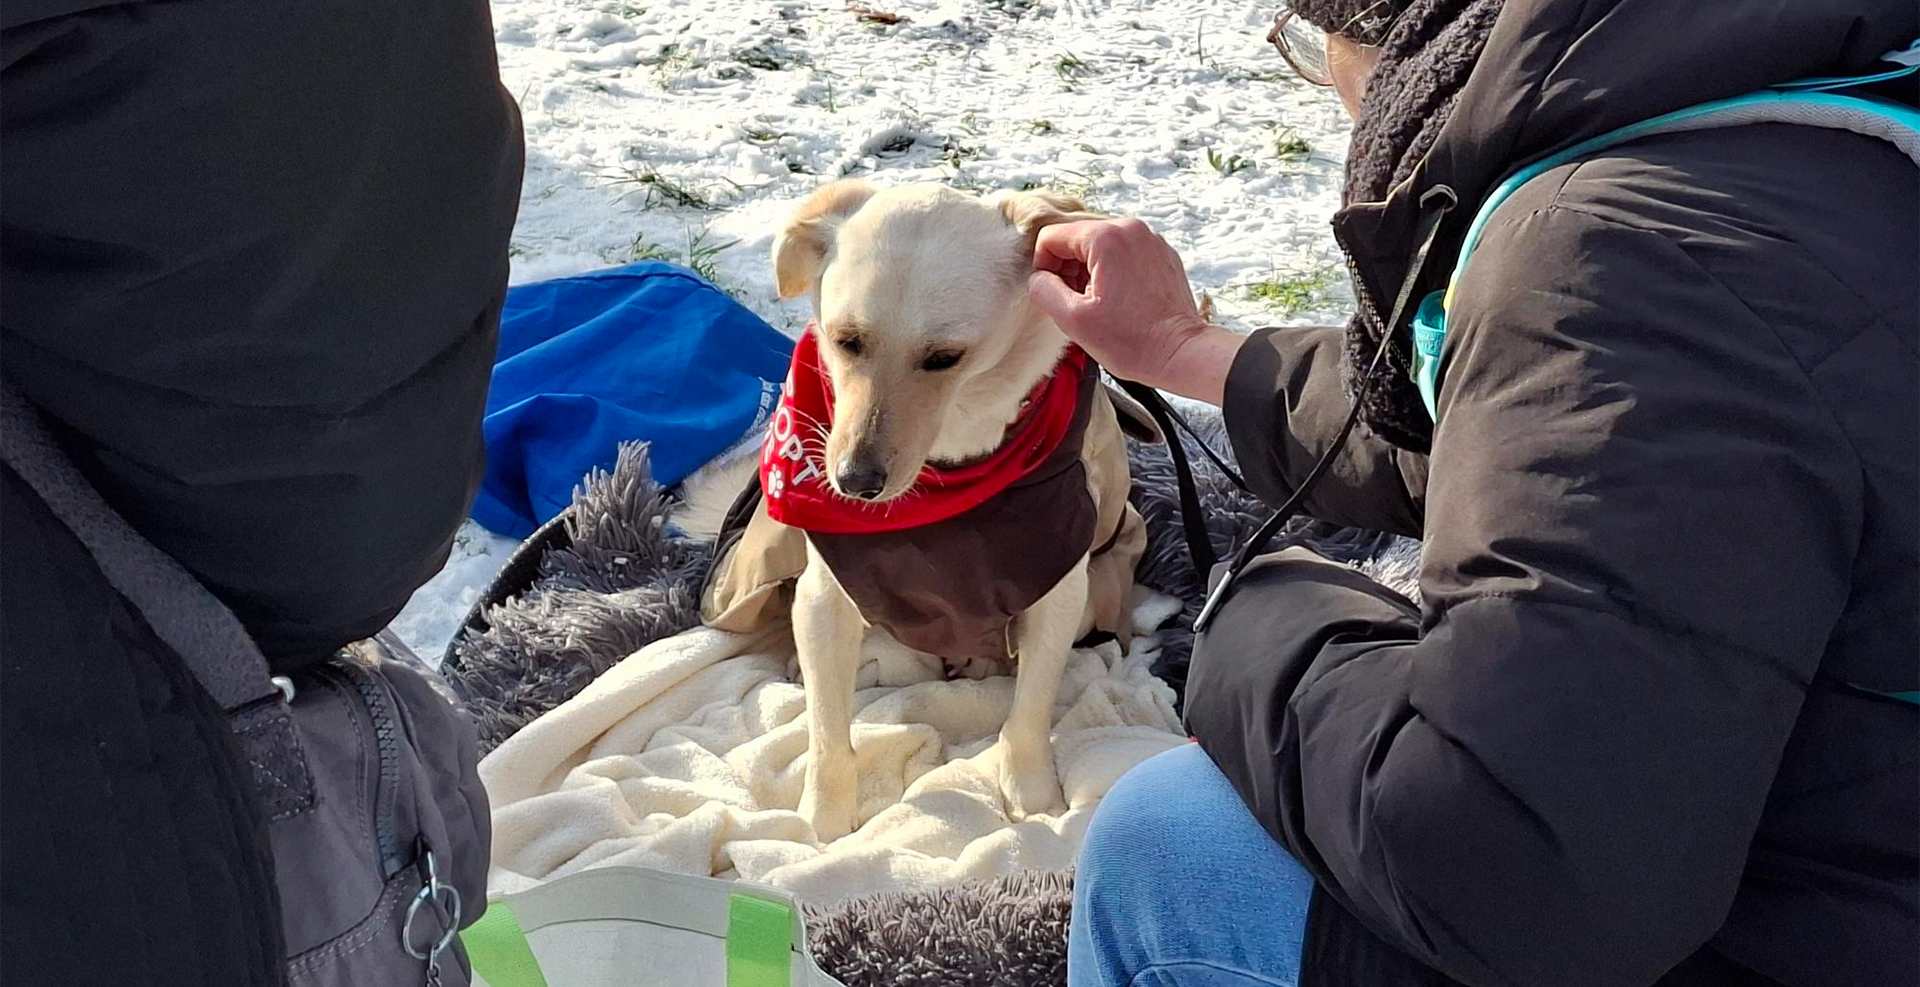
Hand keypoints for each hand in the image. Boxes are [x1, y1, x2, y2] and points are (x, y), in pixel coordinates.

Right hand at [1029, 218, 1242, 404]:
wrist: (1181, 353)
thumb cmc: (1133, 341)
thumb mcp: (1073, 320)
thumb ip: (1044, 290)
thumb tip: (1039, 278)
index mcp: (1106, 238)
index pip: (1052, 237)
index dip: (1043, 266)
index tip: (1053, 292)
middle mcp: (1131, 229)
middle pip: (1077, 237)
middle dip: (1067, 267)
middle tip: (1075, 301)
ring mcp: (1150, 240)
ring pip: (1100, 245)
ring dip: (1089, 270)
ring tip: (1098, 303)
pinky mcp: (1162, 254)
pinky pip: (1124, 253)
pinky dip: (1113, 272)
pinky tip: (1119, 300)